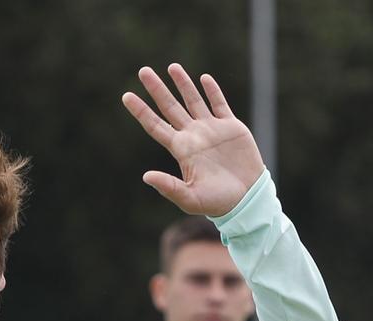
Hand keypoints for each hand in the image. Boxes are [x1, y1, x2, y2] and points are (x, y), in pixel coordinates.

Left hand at [121, 63, 265, 216]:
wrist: (246, 198)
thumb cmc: (216, 202)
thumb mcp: (189, 198)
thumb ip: (169, 187)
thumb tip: (146, 176)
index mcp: (181, 150)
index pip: (155, 126)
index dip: (141, 111)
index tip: (126, 96)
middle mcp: (193, 136)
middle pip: (170, 107)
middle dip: (156, 89)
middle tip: (143, 71)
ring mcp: (211, 129)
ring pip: (193, 101)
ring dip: (183, 84)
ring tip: (171, 67)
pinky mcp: (231, 127)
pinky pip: (219, 104)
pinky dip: (212, 91)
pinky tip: (204, 79)